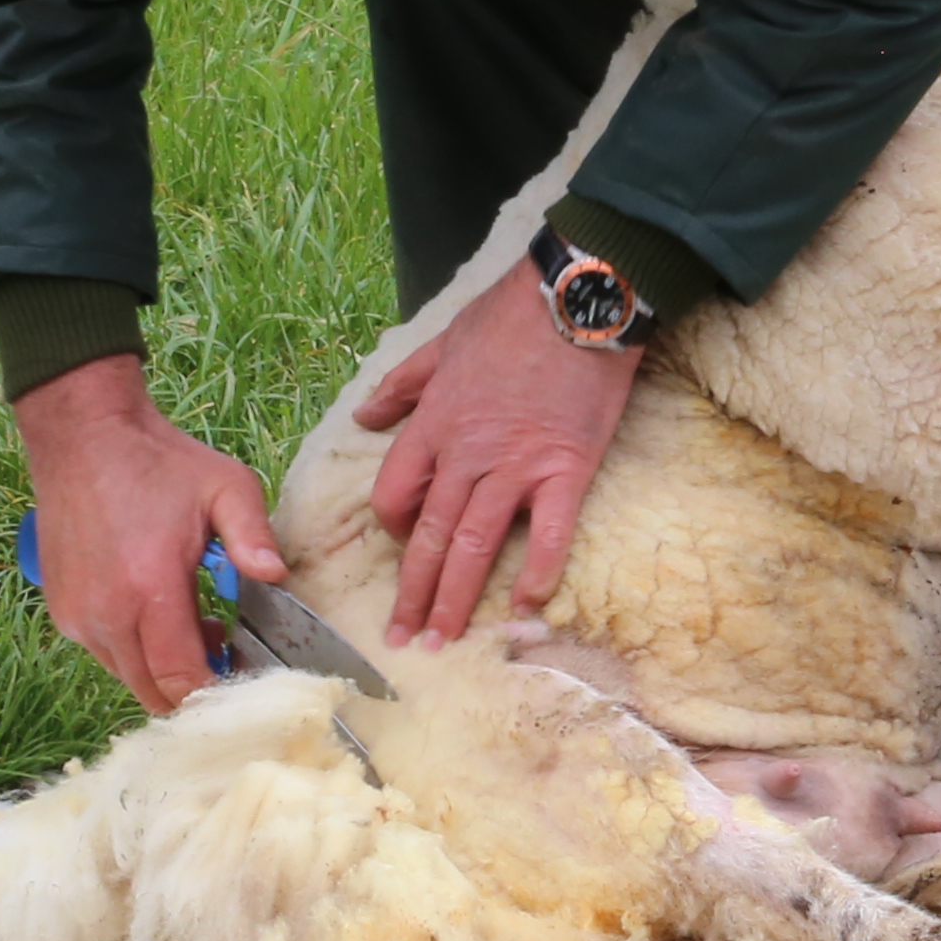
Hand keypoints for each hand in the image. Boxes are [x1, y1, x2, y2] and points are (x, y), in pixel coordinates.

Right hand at [9, 356, 285, 715]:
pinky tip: (154, 613)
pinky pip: (105, 654)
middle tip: (224, 651)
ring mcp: (77, 617)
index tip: (243, 676)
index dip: (217, 693)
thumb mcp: (224, 486)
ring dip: (162, 670)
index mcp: (149, 589)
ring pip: (128, 678)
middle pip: (154, 694)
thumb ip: (252, 535)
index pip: (182, 681)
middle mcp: (106, 615)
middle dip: (193, 688)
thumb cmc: (159, 463)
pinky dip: (133, 651)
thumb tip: (276, 576)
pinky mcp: (62, 612)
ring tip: (192, 625)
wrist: (83, 437)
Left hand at [356, 255, 644, 642]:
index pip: (396, 495)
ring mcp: (516, 467)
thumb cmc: (510, 315)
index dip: (394, 530)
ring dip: (456, 599)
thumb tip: (364, 415)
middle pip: (428, 536)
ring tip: (445, 641)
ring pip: (474, 545)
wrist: (576, 299)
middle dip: (413, 594)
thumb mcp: (441, 344)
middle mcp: (466, 455)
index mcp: (434, 425)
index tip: (402, 550)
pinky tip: (524, 607)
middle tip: (403, 641)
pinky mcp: (565, 470)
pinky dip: (536, 572)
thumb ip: (401, 386)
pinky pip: (548, 532)